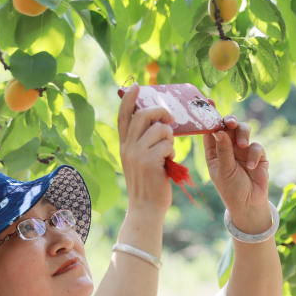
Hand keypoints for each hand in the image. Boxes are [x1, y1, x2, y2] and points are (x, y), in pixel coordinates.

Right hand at [117, 84, 175, 212]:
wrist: (146, 208)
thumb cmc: (149, 184)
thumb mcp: (140, 160)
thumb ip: (144, 142)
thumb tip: (160, 122)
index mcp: (124, 145)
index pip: (123, 116)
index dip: (129, 99)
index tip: (136, 86)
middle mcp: (127, 147)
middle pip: (143, 115)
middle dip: (161, 113)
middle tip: (171, 119)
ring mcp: (136, 154)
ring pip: (160, 129)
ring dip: (170, 137)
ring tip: (168, 151)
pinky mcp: (148, 161)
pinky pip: (167, 144)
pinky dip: (172, 151)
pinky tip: (168, 162)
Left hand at [203, 116, 268, 224]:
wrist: (249, 204)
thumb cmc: (231, 189)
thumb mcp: (223, 170)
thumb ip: (223, 150)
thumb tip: (219, 131)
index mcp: (214, 150)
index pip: (210, 130)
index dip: (209, 116)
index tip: (209, 102)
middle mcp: (227, 147)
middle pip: (228, 126)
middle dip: (230, 121)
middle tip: (230, 123)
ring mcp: (243, 150)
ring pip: (243, 131)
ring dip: (243, 134)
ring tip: (242, 145)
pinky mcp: (258, 155)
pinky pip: (257, 146)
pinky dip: (255, 155)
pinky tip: (252, 167)